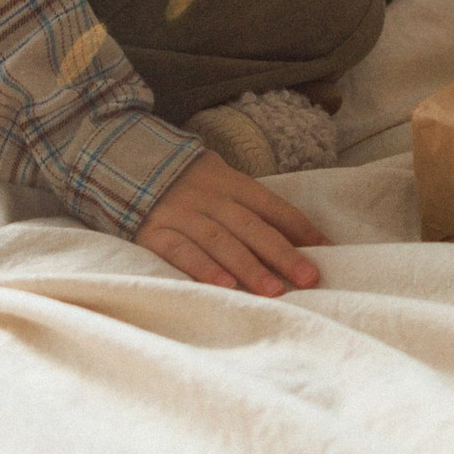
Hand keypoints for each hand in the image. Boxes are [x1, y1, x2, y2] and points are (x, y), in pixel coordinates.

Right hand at [137, 153, 322, 295]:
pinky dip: (203, 268)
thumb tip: (303, 239)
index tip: (328, 250)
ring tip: (274, 291)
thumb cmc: (188, 184)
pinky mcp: (153, 233)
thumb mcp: (222, 183)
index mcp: (230, 182)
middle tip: (308, 278)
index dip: (300, 227)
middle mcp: (209, 197)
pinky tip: (224, 286)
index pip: (271, 205)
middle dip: (282, 254)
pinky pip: (181, 251)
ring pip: (220, 241)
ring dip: (249, 267)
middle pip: (251, 226)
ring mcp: (180, 214)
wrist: (125, 162)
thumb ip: (254, 208)